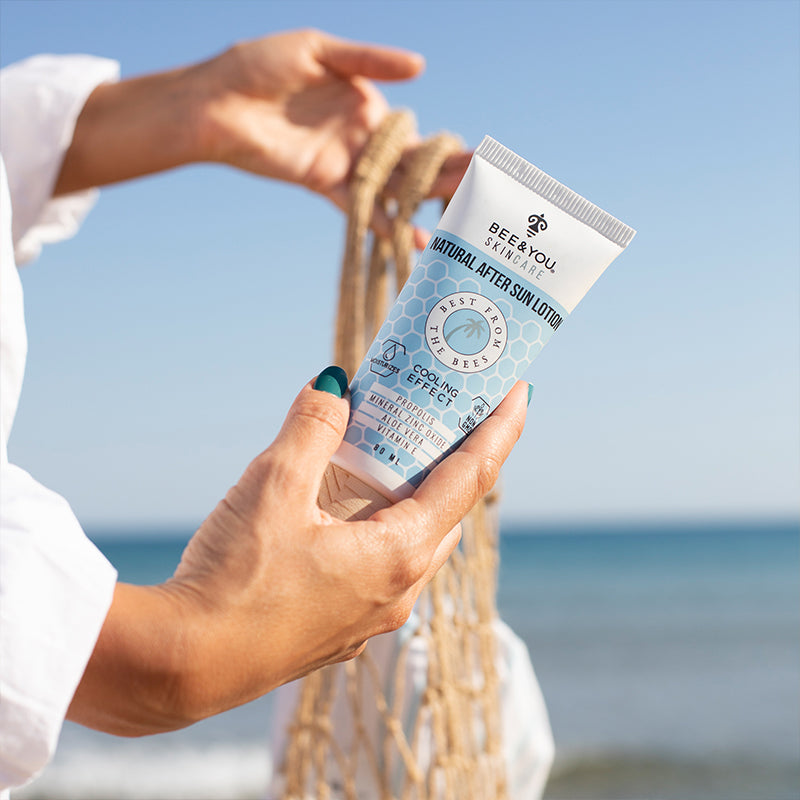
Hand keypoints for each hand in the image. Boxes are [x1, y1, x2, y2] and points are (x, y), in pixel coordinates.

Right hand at [67, 376, 528, 734]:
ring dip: (419, 497)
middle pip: (449, 512)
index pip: (471, 480)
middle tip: (450, 416)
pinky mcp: (340, 627)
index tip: (520, 392)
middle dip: (460, 461)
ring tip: (399, 455)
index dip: (499, 431)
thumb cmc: (234, 579)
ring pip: (416, 543)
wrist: (184, 666)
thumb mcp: (273, 485)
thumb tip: (334, 383)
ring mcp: (370, 616)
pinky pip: (383, 567)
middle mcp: (397, 591)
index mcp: (397, 555)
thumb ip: (312, 426)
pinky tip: (350, 513)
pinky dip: (385, 528)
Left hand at [194, 29, 470, 225]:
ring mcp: (345, 164)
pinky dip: (386, 224)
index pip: (416, 131)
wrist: (216, 101)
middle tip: (484, 191)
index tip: (480, 158)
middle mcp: (362, 139)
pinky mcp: (324, 184)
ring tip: (461, 216)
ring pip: (394, 187)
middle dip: (448, 177)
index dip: (446, 146)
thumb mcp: (318, 50)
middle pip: (413, 163)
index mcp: (367, 105)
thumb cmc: (260, 65)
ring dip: (426, 201)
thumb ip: (370, 61)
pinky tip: (413, 239)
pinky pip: (361, 209)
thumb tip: (421, 67)